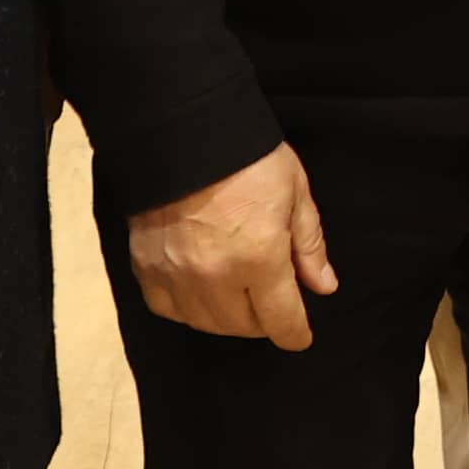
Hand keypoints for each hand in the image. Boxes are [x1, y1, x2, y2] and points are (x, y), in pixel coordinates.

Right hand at [127, 145, 335, 344]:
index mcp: (260, 258)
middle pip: (243, 326)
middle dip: (263, 321)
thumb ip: (308, 245)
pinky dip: (187, 308)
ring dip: (227, 318)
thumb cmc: (249, 159)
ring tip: (238, 296)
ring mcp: (176, 275)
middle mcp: (216, 276)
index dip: (295, 334)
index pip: (281, 320)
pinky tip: (200, 292)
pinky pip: (168, 309)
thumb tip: (322, 287)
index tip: (300, 336)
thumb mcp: (295, 193)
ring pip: (206, 323)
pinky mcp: (146, 267)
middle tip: (270, 302)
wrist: (182, 132)